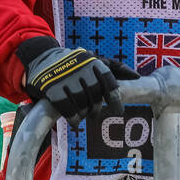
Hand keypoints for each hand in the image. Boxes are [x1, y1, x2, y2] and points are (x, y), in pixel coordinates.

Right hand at [20, 40, 139, 125]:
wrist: (42, 58)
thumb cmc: (74, 63)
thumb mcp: (94, 59)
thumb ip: (115, 68)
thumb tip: (137, 77)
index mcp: (93, 61)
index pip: (109, 82)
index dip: (115, 99)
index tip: (118, 110)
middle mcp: (81, 69)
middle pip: (96, 96)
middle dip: (96, 108)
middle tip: (94, 114)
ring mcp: (67, 79)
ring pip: (83, 104)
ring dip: (85, 114)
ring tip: (84, 115)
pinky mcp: (53, 90)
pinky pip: (68, 110)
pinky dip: (74, 119)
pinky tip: (75, 122)